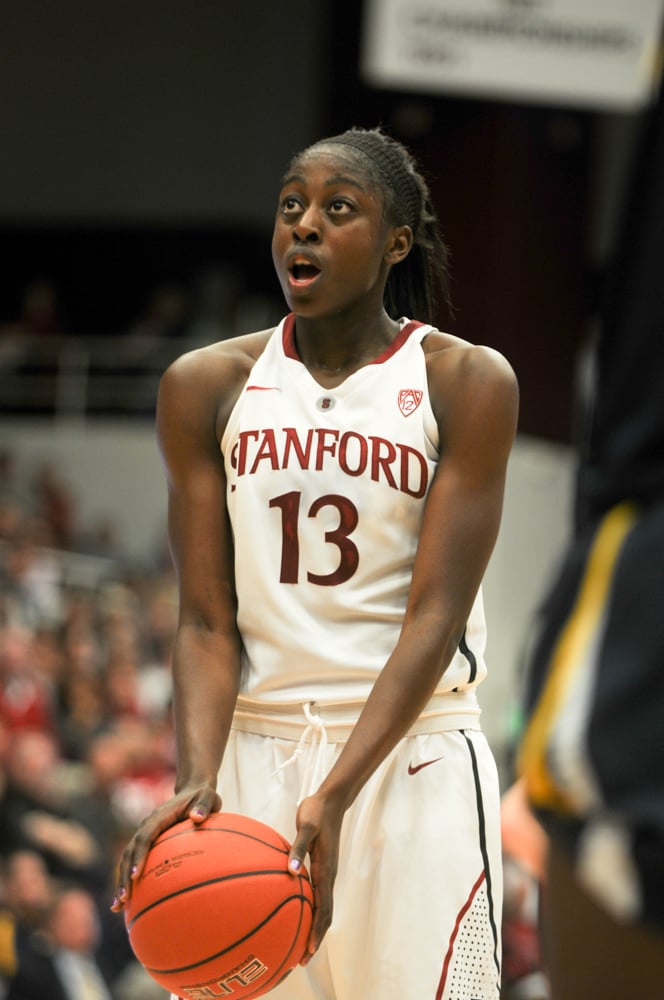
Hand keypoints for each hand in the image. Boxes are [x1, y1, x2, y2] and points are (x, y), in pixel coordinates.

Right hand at [111, 783, 220, 912]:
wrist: (193, 791)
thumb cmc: (202, 796)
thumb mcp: (207, 796)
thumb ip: (204, 806)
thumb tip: (198, 817)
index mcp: (158, 817)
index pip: (145, 837)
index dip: (139, 856)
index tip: (136, 876)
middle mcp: (147, 825)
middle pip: (130, 852)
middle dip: (124, 876)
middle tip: (123, 899)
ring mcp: (145, 834)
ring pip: (127, 859)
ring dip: (121, 881)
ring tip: (118, 907)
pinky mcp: (148, 843)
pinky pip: (135, 861)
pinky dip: (129, 880)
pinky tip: (129, 903)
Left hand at [287, 792, 342, 964]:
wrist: (329, 800)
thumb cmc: (316, 811)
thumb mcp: (306, 826)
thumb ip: (299, 847)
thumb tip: (292, 869)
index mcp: (325, 870)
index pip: (324, 908)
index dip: (317, 931)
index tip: (308, 951)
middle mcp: (328, 875)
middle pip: (325, 914)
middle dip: (315, 938)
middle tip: (301, 960)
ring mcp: (325, 872)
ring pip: (323, 906)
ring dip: (314, 927)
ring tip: (300, 944)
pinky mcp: (320, 866)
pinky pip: (317, 894)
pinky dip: (310, 909)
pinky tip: (297, 911)